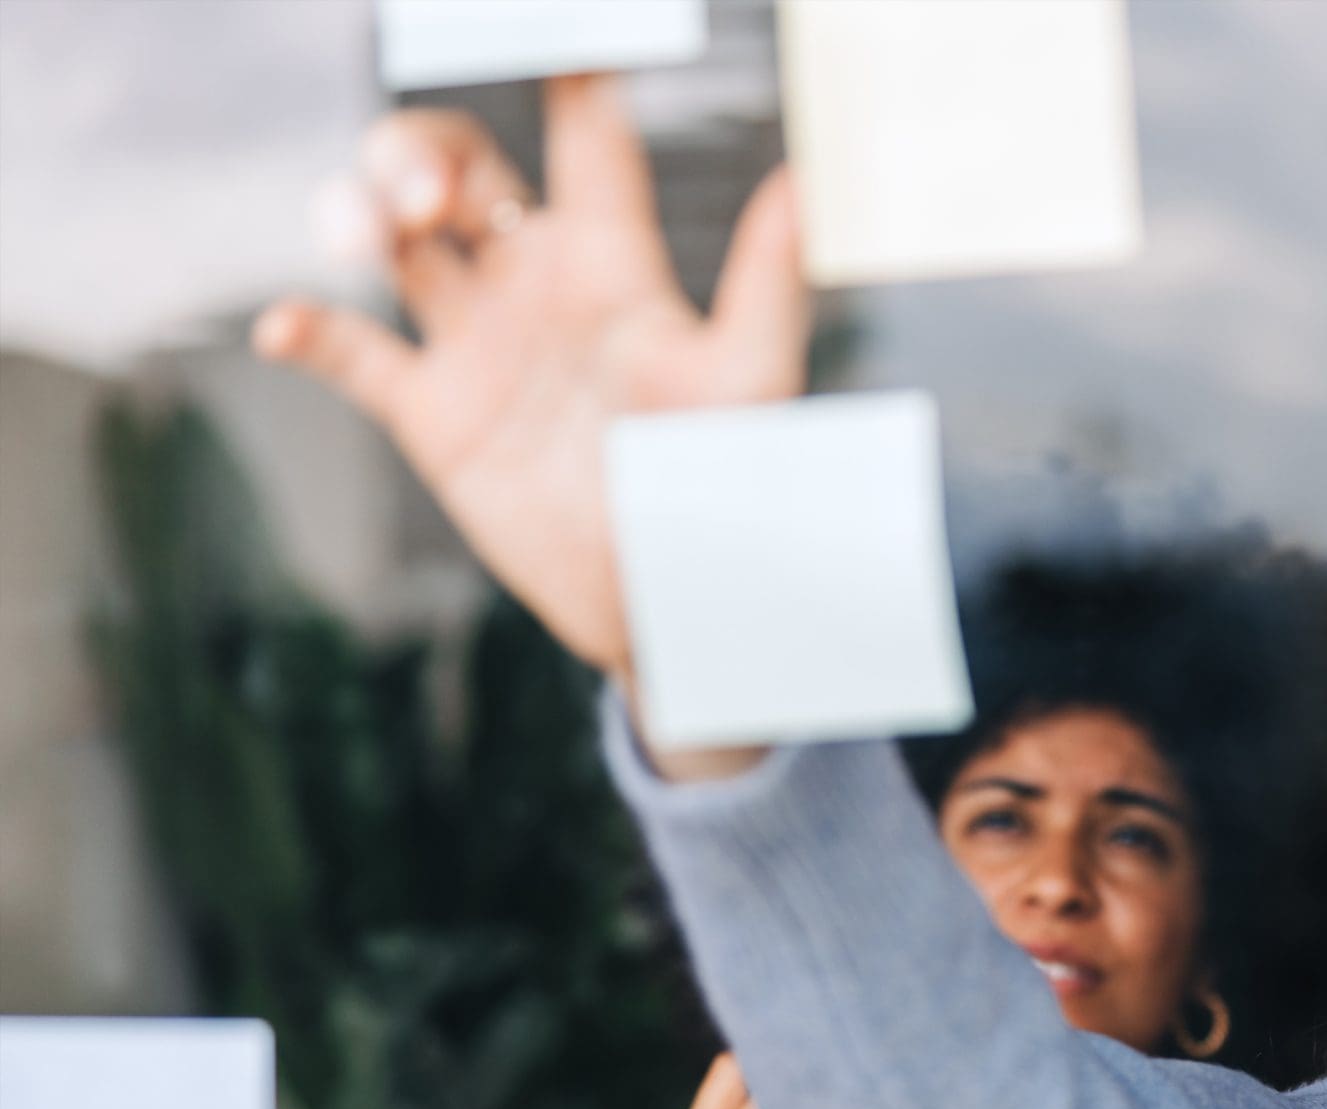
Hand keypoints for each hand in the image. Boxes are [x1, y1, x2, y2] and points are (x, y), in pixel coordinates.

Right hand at [254, 75, 809, 679]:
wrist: (670, 599)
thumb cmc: (727, 487)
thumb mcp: (751, 381)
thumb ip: (767, 283)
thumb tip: (803, 184)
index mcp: (614, 265)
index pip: (585, 144)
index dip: (567, 78)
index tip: (545, 31)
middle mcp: (539, 288)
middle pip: (460, 171)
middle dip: (426, 150)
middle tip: (429, 191)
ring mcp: (480, 346)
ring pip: (397, 241)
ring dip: (362, 214)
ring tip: (367, 232)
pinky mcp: (436, 414)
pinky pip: (352, 354)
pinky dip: (309, 330)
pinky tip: (289, 327)